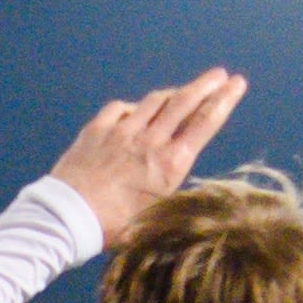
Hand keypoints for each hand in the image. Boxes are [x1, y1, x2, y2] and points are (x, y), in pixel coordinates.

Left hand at [46, 68, 247, 241]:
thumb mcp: (156, 216)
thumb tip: (183, 177)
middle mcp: (150, 142)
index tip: (237, 84)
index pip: (204, 123)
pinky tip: (135, 110)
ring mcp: (121, 131)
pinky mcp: (97, 129)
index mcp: (170, 164)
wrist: (66, 219)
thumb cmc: (113, 227)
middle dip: (206, 85)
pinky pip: (120, 108)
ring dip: (173, 93)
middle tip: (220, 75)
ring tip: (182, 91)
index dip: (224, 101)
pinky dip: (133, 107)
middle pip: (184, 103)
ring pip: (154, 101)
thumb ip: (171, 188)